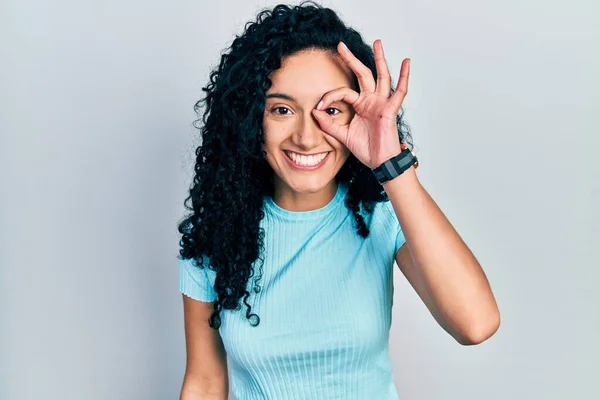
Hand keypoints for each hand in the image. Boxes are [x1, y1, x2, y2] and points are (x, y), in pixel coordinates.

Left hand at [312, 40, 410, 168]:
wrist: (380, 162)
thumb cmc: (366, 149)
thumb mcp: (342, 135)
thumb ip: (329, 124)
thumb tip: (315, 112)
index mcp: (360, 105)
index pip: (343, 92)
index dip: (329, 97)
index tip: (318, 107)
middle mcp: (371, 100)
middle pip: (361, 74)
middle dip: (351, 60)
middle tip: (341, 46)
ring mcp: (381, 103)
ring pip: (381, 76)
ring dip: (379, 59)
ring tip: (377, 42)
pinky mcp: (390, 109)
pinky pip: (399, 91)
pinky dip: (404, 77)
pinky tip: (406, 62)